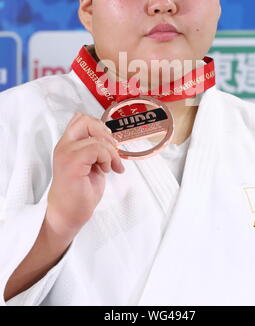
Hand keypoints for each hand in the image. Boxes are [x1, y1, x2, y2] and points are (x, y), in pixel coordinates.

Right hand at [46, 113, 124, 234]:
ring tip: (109, 166)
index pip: (80, 119)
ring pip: (96, 138)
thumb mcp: (91, 164)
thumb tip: (112, 140)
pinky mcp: (72, 163)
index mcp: (67, 144)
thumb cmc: (79, 193)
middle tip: (111, 150)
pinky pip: (97, 149)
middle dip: (104, 133)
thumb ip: (95, 149)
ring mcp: (66, 153)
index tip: (107, 142)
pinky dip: (107, 159)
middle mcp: (64, 146)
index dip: (98, 126)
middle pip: (84, 120)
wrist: (68, 214)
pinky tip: (105, 170)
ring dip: (110, 152)